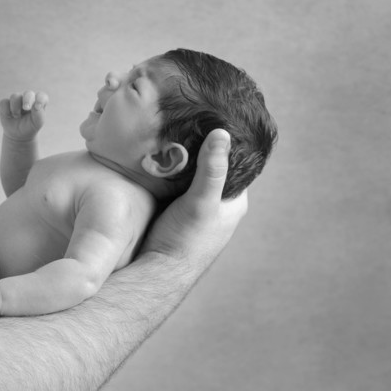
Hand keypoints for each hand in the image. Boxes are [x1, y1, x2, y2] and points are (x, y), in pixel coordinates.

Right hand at [0, 91, 47, 141]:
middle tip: (26, 108)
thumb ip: (39, 114)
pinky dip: (6, 111)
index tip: (38, 107)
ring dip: (15, 108)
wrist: (18, 134)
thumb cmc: (30, 126)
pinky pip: (4, 102)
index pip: (41, 96)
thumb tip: (35, 106)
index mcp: (38, 101)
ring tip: (17, 117)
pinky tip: (9, 116)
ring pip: (14, 96)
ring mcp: (16, 99)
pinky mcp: (5, 103)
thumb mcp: (37, 123)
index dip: (40, 99)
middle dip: (27, 100)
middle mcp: (28, 98)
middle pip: (28, 93)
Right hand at [141, 130, 247, 271]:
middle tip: (186, 118)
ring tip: (169, 128)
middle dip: (199, 145)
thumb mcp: (201, 202)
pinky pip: (173, 181)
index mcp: (234, 201)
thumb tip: (222, 132)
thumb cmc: (184, 242)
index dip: (225, 140)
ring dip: (181, 156)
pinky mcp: (174, 209)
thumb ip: (212, 169)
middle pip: (211, 165)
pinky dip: (168, 168)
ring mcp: (195, 207)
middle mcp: (217, 204)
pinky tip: (156, 153)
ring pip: (190, 173)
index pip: (236, 161)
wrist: (154, 274)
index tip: (211, 116)